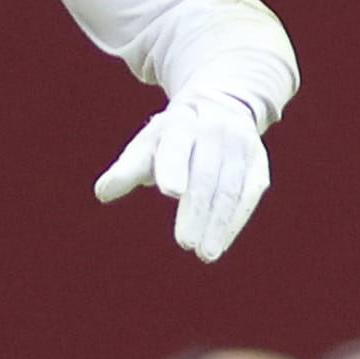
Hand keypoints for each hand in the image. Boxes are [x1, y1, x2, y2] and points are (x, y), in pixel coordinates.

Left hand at [94, 91, 269, 263]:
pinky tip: (221, 242)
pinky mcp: (257, 163)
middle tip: (184, 242)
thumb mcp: (147, 145)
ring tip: (205, 253)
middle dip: (196, 209)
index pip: (177, 145)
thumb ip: (126, 170)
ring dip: (218, 222)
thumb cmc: (172, 137)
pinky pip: (248, 193)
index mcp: (182, 122)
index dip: (174, 166)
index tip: (170, 190)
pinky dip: (235, 220)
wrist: (221, 105)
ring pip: (230, 187)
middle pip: (205, 174)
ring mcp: (241, 145)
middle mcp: (216, 130)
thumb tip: (102, 193)